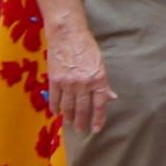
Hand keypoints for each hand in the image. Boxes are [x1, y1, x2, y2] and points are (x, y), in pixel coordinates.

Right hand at [45, 12, 113, 138]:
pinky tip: (56, 113)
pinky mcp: (55, 79)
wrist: (67, 34)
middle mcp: (83, 84)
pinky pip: (55, 98)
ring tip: (70, 124)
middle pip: (83, 109)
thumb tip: (111, 98)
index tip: (96, 129)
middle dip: (82, 122)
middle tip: (81, 130)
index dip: (98, 119)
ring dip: (69, 117)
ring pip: (68, 106)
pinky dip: (55, 107)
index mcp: (98, 79)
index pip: (99, 105)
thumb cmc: (86, 47)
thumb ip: (104, 83)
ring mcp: (68, 83)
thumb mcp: (100, 64)